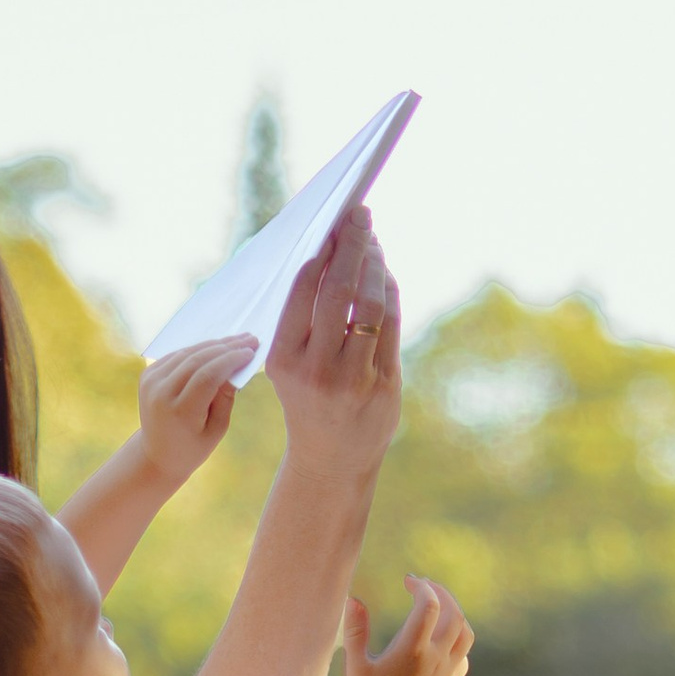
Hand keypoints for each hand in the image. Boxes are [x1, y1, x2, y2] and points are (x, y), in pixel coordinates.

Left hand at [137, 337, 257, 492]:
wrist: (157, 455)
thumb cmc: (193, 447)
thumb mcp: (217, 429)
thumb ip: (226, 397)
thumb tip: (237, 365)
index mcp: (179, 412)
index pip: (208, 376)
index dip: (231, 359)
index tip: (251, 352)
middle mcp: (161, 393)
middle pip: (198, 360)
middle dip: (226, 347)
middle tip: (250, 340)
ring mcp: (151, 381)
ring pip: (188, 353)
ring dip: (214, 345)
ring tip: (237, 341)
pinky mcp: (148, 374)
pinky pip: (178, 355)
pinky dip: (198, 350)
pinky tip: (216, 348)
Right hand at [266, 202, 401, 479]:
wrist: (330, 462)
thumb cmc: (307, 401)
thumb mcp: (291, 366)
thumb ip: (306, 319)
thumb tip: (332, 255)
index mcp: (284, 360)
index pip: (304, 290)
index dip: (322, 250)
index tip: (332, 223)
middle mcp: (318, 369)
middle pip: (340, 290)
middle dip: (352, 244)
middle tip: (359, 214)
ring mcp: (354, 379)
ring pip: (370, 304)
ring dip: (375, 264)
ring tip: (372, 241)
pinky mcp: (384, 386)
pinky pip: (390, 325)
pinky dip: (389, 292)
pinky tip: (384, 274)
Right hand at [344, 574, 471, 675]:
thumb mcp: (355, 666)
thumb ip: (355, 631)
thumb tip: (353, 599)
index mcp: (412, 649)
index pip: (429, 605)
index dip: (421, 587)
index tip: (408, 581)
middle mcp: (435, 658)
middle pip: (454, 613)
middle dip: (442, 593)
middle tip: (425, 586)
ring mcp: (446, 672)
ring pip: (465, 633)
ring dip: (456, 613)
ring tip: (439, 606)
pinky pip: (464, 656)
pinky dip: (458, 640)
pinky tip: (442, 639)